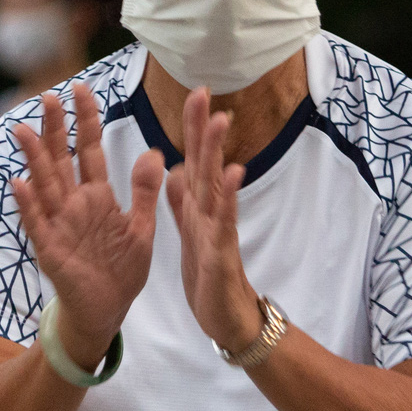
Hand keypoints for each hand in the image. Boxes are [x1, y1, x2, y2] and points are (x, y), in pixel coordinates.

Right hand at [11, 84, 163, 368]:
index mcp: (97, 196)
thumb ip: (144, 192)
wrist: (107, 311)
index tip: (83, 88)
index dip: (87, 120)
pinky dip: (28, 204)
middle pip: (63, 159)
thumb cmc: (121, 271)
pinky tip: (19, 183)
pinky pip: (37, 223)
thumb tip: (155, 151)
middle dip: (57, 129)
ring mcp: (59, 224)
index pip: (91, 149)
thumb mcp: (141, 228)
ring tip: (24, 130)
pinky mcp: (50, 249)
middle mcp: (74, 204)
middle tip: (50, 95)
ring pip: (45, 184)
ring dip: (35, 159)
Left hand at [165, 88, 262, 355]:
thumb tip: (176, 169)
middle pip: (206, 163)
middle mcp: (210, 211)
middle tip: (204, 92)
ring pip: (217, 184)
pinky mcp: (221, 252)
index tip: (194, 93)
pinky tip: (235, 174)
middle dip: (203, 128)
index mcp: (198, 206)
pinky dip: (230, 197)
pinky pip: (225, 221)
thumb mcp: (190, 233)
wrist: (225, 318)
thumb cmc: (209, 276)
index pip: (194, 159)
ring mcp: (219, 229)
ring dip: (218, 152)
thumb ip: (182, 202)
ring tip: (221, 120)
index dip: (193, 128)